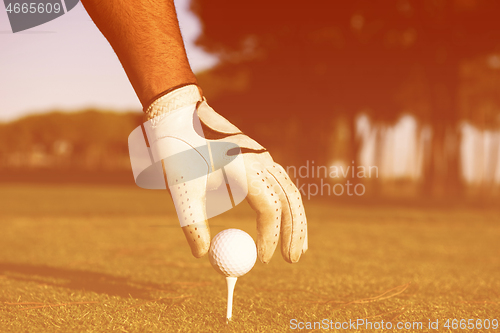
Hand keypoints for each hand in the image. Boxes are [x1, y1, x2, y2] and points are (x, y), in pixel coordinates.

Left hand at [128, 85, 307, 262]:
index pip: (269, 206)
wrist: (180, 113)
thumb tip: (202, 255)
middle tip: (292, 261)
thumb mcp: (181, 188)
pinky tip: (286, 221)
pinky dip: (287, 205)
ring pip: (290, 190)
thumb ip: (192, 222)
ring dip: (296, 219)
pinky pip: (281, 183)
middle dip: (294, 231)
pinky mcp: (258, 157)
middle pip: (289, 199)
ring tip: (298, 248)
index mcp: (244, 166)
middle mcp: (260, 159)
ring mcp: (262, 156)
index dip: (269, 236)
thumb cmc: (179, 150)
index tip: (262, 260)